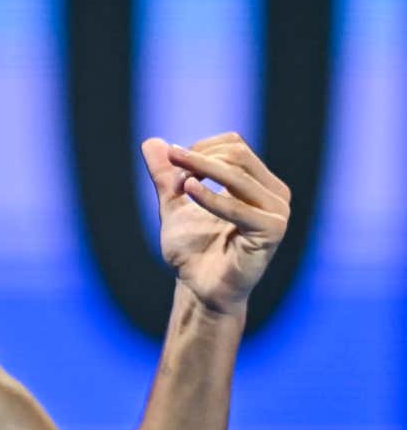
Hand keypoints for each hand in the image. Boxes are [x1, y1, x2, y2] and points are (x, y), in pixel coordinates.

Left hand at [141, 132, 291, 315]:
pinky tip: (188, 191)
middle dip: (198, 159)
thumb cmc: (192, 248)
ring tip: (177, 184)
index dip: (199, 150)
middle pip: (237, 154)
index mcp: (258, 183)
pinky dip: (210, 197)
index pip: (233, 145)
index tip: (173, 165)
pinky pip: (239, 207)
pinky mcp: (273, 232)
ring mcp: (278, 212)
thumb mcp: (173, 203)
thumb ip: (164, 174)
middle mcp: (274, 194)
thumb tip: (151, 142)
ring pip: (238, 174)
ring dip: (200, 172)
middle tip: (172, 174)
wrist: (197, 287)